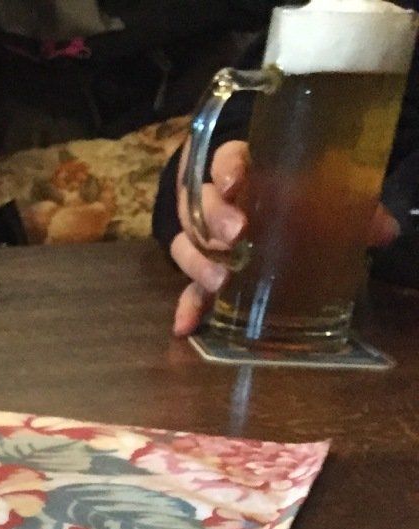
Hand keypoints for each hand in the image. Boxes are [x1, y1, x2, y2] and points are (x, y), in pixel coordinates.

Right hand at [169, 140, 399, 335]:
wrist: (291, 221)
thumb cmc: (305, 197)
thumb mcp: (329, 194)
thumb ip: (354, 207)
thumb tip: (384, 231)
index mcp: (246, 171)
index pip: (225, 160)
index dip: (226, 171)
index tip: (236, 185)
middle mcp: (217, 203)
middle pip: (198, 205)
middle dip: (213, 220)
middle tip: (236, 236)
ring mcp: (207, 240)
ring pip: (187, 246)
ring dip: (199, 263)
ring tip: (221, 282)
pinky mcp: (205, 273)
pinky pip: (189, 289)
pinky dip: (187, 308)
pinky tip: (186, 327)